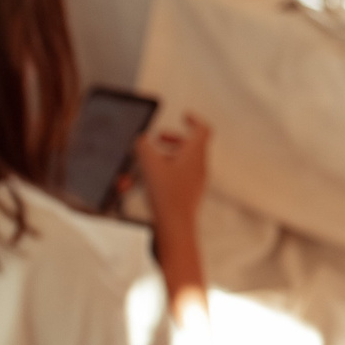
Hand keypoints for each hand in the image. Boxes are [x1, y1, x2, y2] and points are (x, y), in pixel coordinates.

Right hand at [133, 113, 210, 230]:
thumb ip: (143, 145)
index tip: (184, 115)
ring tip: (146, 159)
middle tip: (159, 137)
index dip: (194, 120)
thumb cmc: (166, 195)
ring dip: (165, 155)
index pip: (203, 130)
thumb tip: (141, 139)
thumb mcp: (149, 163)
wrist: (175, 228)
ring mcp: (196, 182)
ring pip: (183, 162)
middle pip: (192, 145)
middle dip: (174, 139)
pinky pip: (178, 177)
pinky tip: (144, 179)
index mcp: (196, 155)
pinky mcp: (188, 195)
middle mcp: (199, 167)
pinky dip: (163, 172)